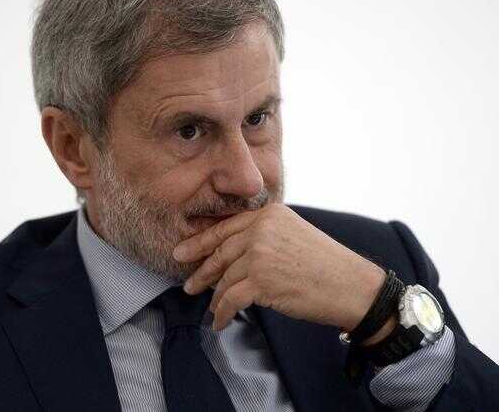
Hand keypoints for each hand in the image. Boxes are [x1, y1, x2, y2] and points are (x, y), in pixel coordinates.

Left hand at [173, 203, 386, 333]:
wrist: (352, 286)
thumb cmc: (325, 265)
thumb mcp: (292, 234)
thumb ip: (263, 236)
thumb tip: (230, 254)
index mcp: (268, 214)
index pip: (226, 228)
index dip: (201, 242)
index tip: (183, 251)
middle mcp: (261, 229)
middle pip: (220, 252)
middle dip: (201, 270)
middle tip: (188, 284)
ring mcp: (259, 254)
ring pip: (224, 278)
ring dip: (215, 297)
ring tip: (211, 308)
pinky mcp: (261, 280)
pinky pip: (230, 299)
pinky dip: (222, 313)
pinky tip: (220, 321)